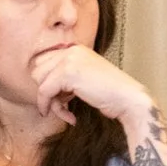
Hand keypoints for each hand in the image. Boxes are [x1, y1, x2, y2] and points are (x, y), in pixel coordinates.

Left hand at [30, 44, 154, 132]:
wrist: (128, 100)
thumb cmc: (111, 95)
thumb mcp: (86, 79)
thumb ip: (66, 77)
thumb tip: (42, 87)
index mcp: (75, 49)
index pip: (44, 62)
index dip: (48, 83)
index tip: (61, 99)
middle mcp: (71, 50)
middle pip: (38, 70)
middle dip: (47, 91)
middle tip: (64, 105)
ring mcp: (69, 59)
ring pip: (39, 80)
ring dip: (50, 100)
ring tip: (68, 109)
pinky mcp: (67, 73)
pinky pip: (44, 91)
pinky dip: (49, 106)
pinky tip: (68, 116)